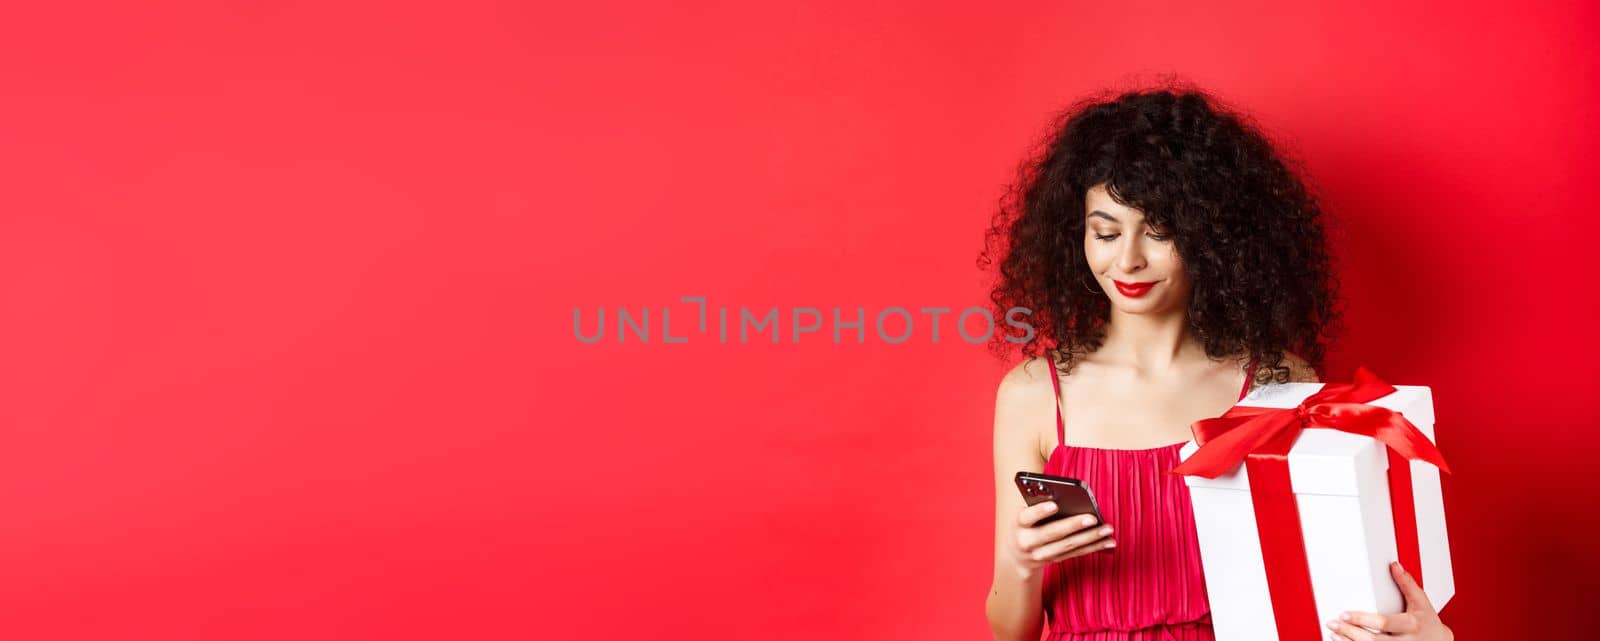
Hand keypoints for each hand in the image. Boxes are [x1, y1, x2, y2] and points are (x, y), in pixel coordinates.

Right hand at [1005, 501, 1115, 578]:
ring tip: (1107, 529)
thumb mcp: (1023, 514)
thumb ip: (1037, 505)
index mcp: (1018, 524)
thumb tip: (1064, 497)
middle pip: (1052, 533)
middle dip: (1073, 525)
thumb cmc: (1024, 525)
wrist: (1016, 556)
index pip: (1027, 517)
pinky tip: (1108, 541)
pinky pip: (1076, 553)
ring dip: (1090, 538)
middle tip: (1092, 518)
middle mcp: (1027, 542)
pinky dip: (1094, 547)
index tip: (1055, 505)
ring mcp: (1041, 554)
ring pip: (1068, 546)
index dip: (1040, 511)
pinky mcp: (1055, 560)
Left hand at [1326, 562, 1452, 640]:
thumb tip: (1394, 566)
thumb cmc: (1428, 622)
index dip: (1362, 619)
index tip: (1344, 614)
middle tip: (1333, 624)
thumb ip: (1407, 584)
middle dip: (1350, 633)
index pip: (1384, 622)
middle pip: (1374, 640)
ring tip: (1335, 634)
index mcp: (1411, 624)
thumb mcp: (1421, 602)